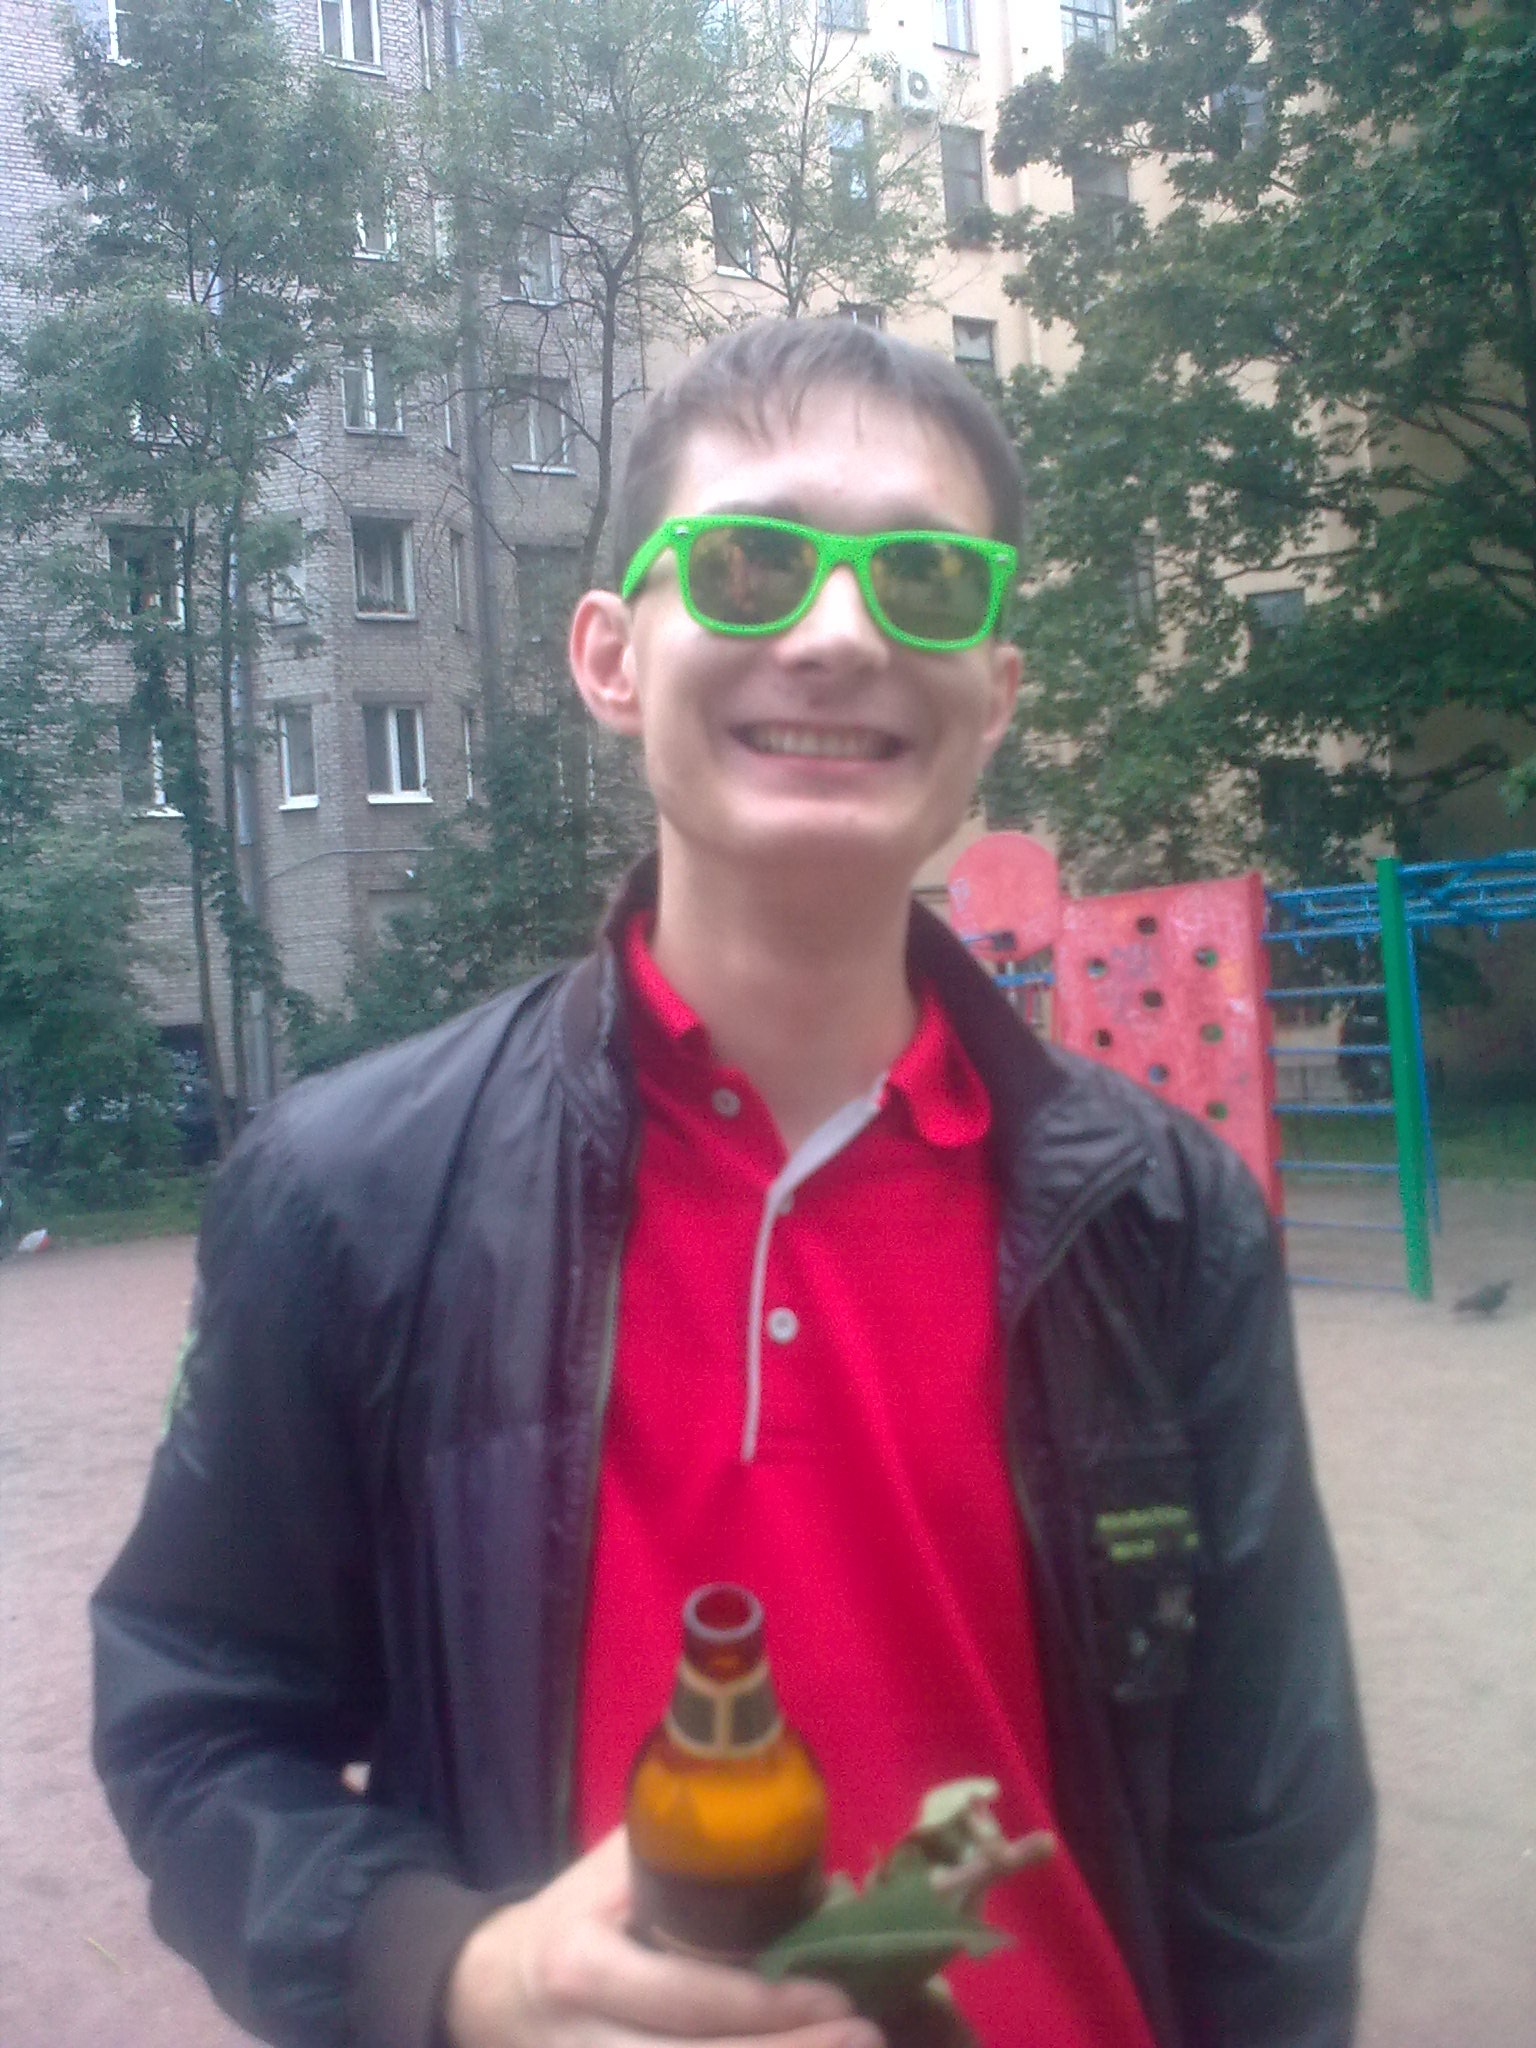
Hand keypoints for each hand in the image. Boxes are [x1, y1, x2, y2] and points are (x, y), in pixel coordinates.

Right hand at [442, 1829, 884, 2047]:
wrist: (490, 1991)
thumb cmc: (571, 1918)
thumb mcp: (610, 1873)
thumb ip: (683, 1862)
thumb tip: (789, 1852)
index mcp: (582, 1968)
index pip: (686, 1998)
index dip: (767, 2005)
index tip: (837, 1995)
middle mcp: (583, 2046)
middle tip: (866, 2037)